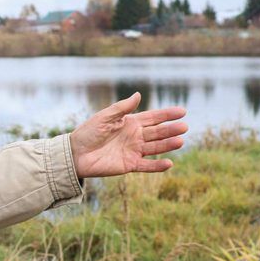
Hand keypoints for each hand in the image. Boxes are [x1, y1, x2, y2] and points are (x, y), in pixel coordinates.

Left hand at [69, 92, 186, 177]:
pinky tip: (169, 163)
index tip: (182, 111)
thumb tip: (139, 94)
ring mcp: (133, 151)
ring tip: (180, 141)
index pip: (153, 118)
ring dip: (168, 145)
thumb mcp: (105, 117)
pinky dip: (157, 165)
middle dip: (171, 129)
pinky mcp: (129, 165)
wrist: (75, 154)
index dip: (167, 114)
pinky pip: (146, 166)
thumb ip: (122, 108)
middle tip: (184, 127)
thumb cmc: (88, 132)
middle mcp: (135, 136)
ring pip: (155, 148)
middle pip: (157, 132)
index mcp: (130, 123)